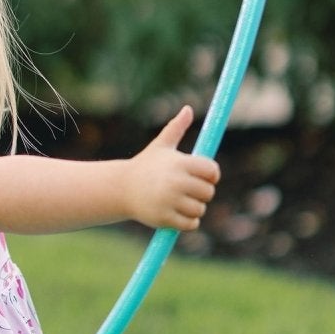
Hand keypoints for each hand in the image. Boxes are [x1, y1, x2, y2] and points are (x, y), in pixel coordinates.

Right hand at [128, 105, 219, 231]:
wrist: (121, 188)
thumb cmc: (145, 165)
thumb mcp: (161, 146)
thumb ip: (176, 127)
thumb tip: (188, 109)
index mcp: (179, 163)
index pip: (212, 171)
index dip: (211, 174)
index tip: (203, 176)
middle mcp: (176, 182)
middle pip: (208, 192)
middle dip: (201, 192)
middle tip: (188, 189)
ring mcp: (170, 201)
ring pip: (200, 209)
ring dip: (194, 208)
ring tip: (179, 201)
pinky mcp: (164, 218)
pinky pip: (191, 224)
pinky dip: (188, 222)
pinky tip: (177, 213)